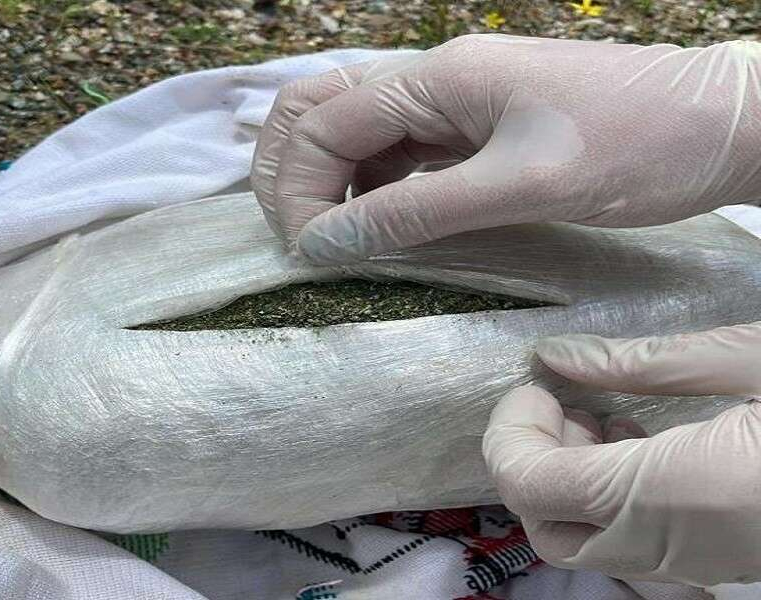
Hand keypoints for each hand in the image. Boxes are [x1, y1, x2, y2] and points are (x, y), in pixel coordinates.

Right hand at [251, 35, 760, 263]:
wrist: (718, 129)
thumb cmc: (634, 146)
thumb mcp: (522, 184)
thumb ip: (417, 212)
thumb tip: (325, 243)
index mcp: (437, 80)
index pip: (325, 124)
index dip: (300, 189)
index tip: (308, 253)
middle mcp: (433, 85)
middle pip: (324, 113)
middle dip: (295, 174)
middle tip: (299, 238)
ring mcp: (454, 109)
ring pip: (359, 141)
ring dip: (332, 188)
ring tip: (334, 245)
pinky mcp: (475, 137)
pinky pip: (402, 163)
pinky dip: (376, 197)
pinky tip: (382, 233)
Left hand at [483, 322, 760, 586]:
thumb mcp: (752, 363)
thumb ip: (644, 362)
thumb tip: (557, 354)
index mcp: (671, 491)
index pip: (532, 485)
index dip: (510, 432)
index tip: (533, 387)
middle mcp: (673, 547)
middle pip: (546, 528)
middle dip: (530, 463)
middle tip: (561, 406)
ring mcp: (698, 563)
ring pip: (584, 543)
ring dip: (566, 480)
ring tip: (600, 419)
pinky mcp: (718, 561)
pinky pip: (630, 544)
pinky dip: (606, 498)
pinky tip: (641, 447)